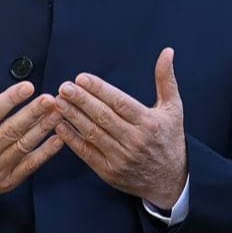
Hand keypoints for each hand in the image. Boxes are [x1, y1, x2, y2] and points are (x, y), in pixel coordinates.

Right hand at [0, 67, 62, 224]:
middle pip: (12, 130)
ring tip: (58, 113)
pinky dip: (45, 153)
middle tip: (50, 99)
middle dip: (33, 113)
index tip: (27, 87)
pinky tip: (57, 139)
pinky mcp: (5, 181)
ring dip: (43, 129)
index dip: (10, 99)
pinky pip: (29, 166)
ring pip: (23, 146)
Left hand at [54, 48, 186, 208]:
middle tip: (64, 87)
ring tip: (58, 101)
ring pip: (92, 134)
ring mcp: (121, 158)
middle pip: (103, 117)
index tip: (81, 78)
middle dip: (81, 100)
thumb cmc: (170, 139)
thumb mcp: (173, 109)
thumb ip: (166, 79)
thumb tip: (167, 51)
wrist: (170, 180)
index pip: (120, 103)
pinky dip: (72, 140)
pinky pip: (87, 153)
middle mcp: (135, 140)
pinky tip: (60, 125)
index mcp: (149, 123)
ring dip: (73, 117)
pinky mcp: (109, 172)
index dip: (99, 90)